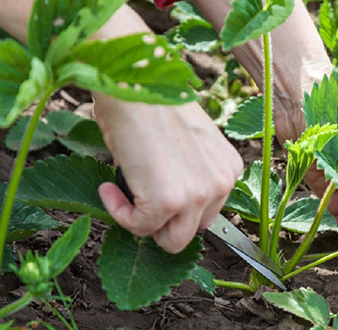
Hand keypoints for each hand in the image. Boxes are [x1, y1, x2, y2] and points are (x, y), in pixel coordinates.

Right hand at [95, 95, 242, 252]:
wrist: (134, 80)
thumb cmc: (153, 102)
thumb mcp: (186, 142)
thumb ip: (189, 172)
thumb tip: (168, 202)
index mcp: (228, 168)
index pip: (207, 212)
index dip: (178, 209)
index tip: (153, 193)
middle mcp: (221, 183)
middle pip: (194, 230)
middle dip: (165, 221)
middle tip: (138, 196)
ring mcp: (198, 194)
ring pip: (172, 240)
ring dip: (144, 222)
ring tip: (123, 190)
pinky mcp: (169, 201)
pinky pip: (140, 228)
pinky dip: (120, 214)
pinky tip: (108, 188)